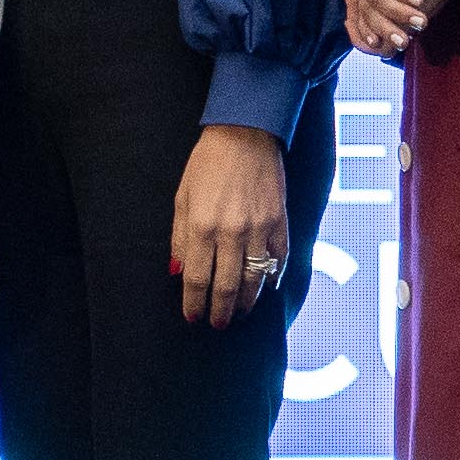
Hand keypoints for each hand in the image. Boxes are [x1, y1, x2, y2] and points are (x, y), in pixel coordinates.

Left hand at [170, 125, 290, 329]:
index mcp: (202, 227)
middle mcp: (232, 233)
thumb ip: (180, 238)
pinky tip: (266, 289)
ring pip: (255, 280)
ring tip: (239, 313)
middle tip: (217, 324)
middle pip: (227, 287)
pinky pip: (279, 261)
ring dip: (246, 303)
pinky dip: (272, 279)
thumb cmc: (208, 165)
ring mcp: (260, 229)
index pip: (197, 279)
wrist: (245, 135)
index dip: (194, 304)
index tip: (193, 317)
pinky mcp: (281, 223)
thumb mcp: (182, 199)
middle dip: (220, 312)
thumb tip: (179, 272)